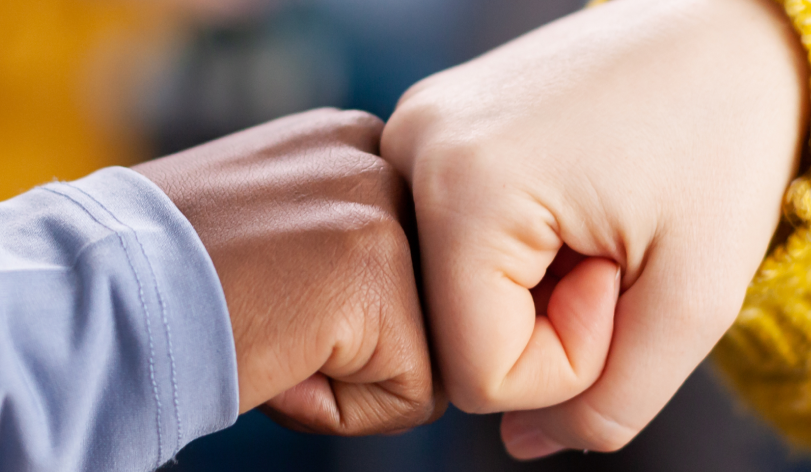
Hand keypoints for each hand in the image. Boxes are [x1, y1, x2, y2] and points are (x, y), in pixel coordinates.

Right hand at [134, 108, 442, 434]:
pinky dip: (345, 408)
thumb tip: (403, 292)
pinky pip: (412, 392)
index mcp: (355, 142)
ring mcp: (382, 210)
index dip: (358, 307)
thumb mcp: (278, 216)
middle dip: (364, 339)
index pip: (416, 254)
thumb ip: (346, 230)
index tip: (288, 296)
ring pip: (427, 349)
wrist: (101, 294)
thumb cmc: (178, 270)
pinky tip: (280, 364)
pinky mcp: (377, 277)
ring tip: (277, 336)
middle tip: (277, 317)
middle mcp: (378, 158)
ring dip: (354, 373)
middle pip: (429, 299)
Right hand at [382, 0, 806, 455]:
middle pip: (451, 331)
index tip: (618, 280)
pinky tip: (553, 202)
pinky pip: (443, 240)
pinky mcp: (428, 128)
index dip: (566, 361)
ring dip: (523, 285)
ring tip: (582, 220)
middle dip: (540, 322)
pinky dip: (504, 250)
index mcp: (465, 188)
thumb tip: (520, 444)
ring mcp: (412, 132)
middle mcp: (414, 150)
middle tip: (604, 252)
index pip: (476, 372)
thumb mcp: (692, 296)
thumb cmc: (723, 137)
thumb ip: (609, 403)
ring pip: (444, 289)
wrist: (719, 30)